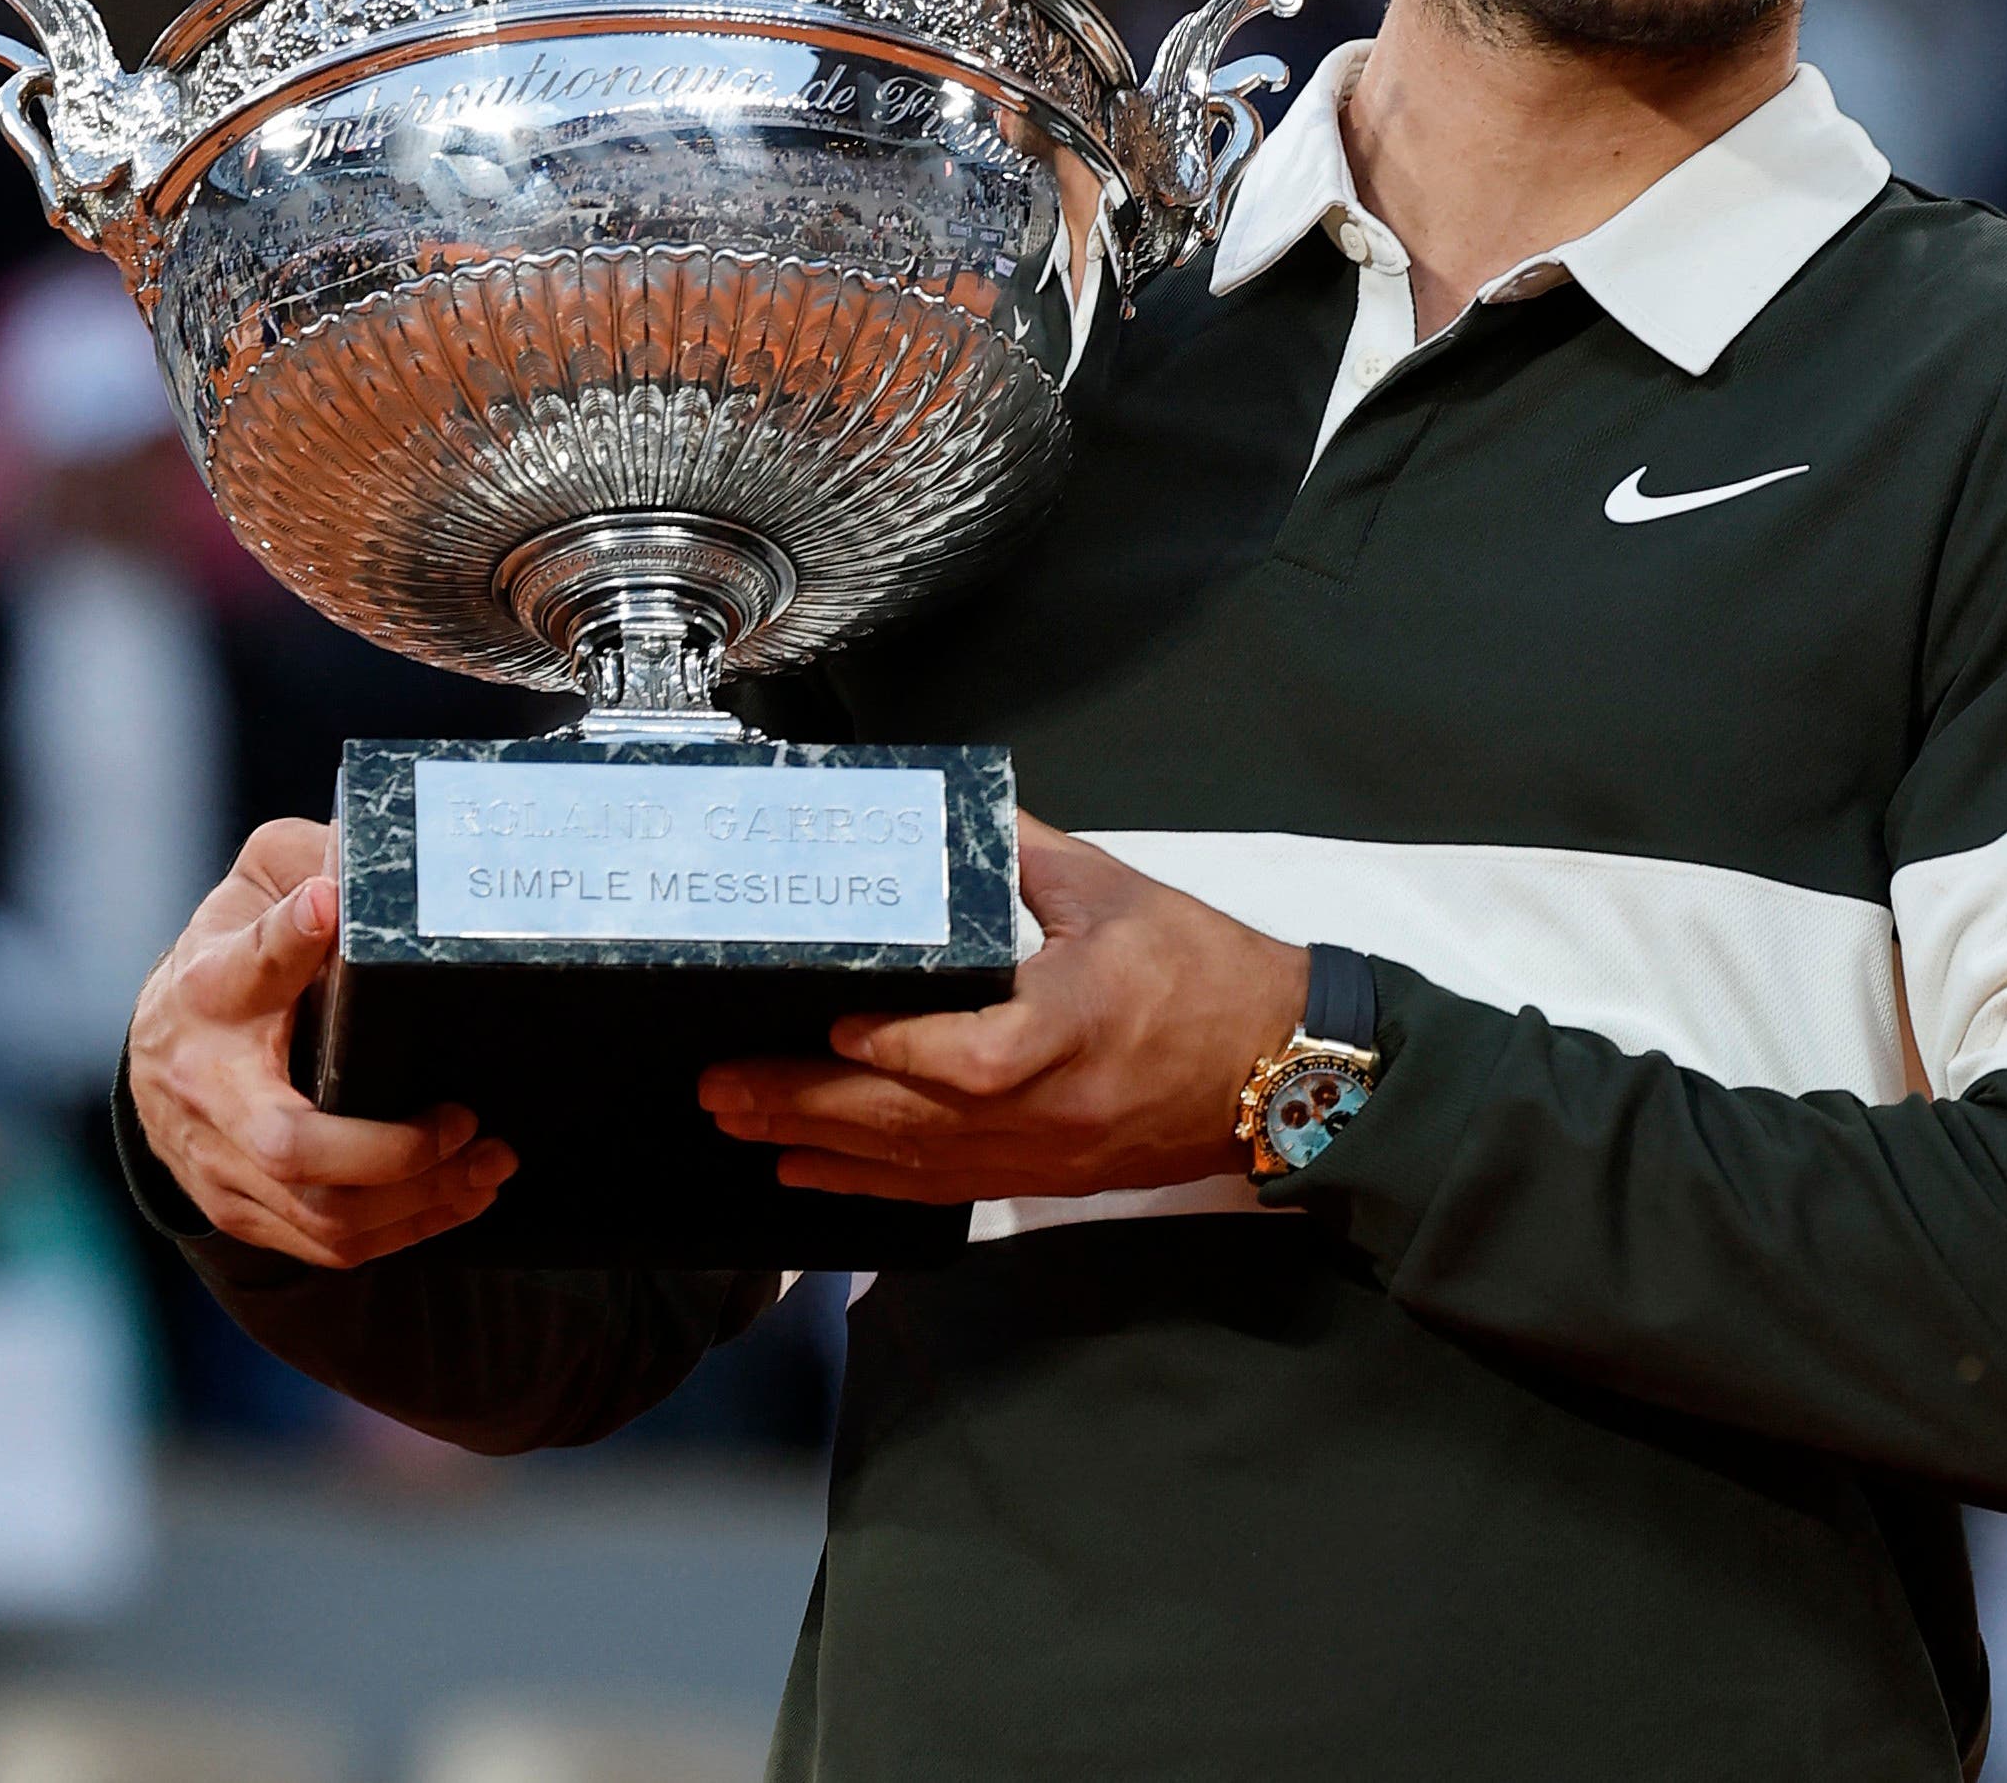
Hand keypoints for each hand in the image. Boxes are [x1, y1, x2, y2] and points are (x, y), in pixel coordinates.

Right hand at [126, 816, 516, 1267]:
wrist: (163, 1047)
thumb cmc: (230, 963)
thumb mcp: (253, 899)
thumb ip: (299, 872)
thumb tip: (353, 869)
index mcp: (211, 995)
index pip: (248, 966)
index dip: (289, 938)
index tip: (327, 905)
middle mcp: (209, 1093)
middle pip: (292, 1149)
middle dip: (392, 1151)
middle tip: (465, 1119)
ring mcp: (222, 1167)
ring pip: (324, 1216)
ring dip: (420, 1200)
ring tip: (492, 1162)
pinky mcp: (246, 1214)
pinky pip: (331, 1245)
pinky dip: (407, 1229)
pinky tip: (461, 1196)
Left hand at [697, 817, 1306, 1204]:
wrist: (1283, 1071)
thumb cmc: (1211, 978)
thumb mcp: (1119, 892)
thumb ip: (1025, 853)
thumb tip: (952, 815)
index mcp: (1077, 1021)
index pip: (973, 1057)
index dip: (895, 1050)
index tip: (827, 1022)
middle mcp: (1053, 1103)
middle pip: (914, 1121)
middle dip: (808, 1104)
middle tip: (723, 1086)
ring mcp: (1046, 1152)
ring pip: (915, 1164)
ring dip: (819, 1146)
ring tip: (738, 1123)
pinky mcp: (1046, 1177)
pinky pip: (942, 1190)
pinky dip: (868, 1184)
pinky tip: (807, 1174)